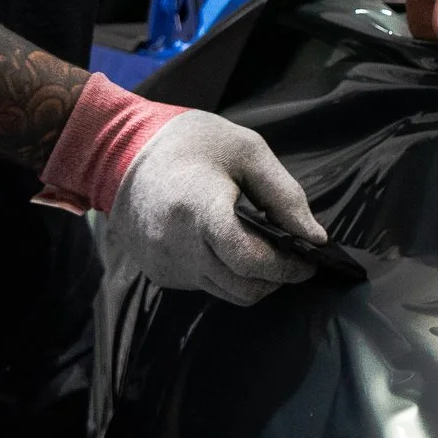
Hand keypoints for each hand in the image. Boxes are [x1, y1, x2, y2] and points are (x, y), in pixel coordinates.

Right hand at [104, 111, 328, 305]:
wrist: (122, 153)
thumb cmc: (191, 144)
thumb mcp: (247, 150)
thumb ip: (285, 196)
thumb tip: (315, 238)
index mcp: (200, 209)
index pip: (251, 260)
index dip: (287, 267)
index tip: (309, 260)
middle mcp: (179, 246)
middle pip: (245, 287)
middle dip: (277, 278)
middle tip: (293, 257)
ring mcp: (166, 264)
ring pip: (228, 293)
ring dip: (254, 279)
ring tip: (264, 250)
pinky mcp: (159, 274)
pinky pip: (206, 286)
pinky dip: (227, 274)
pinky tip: (228, 246)